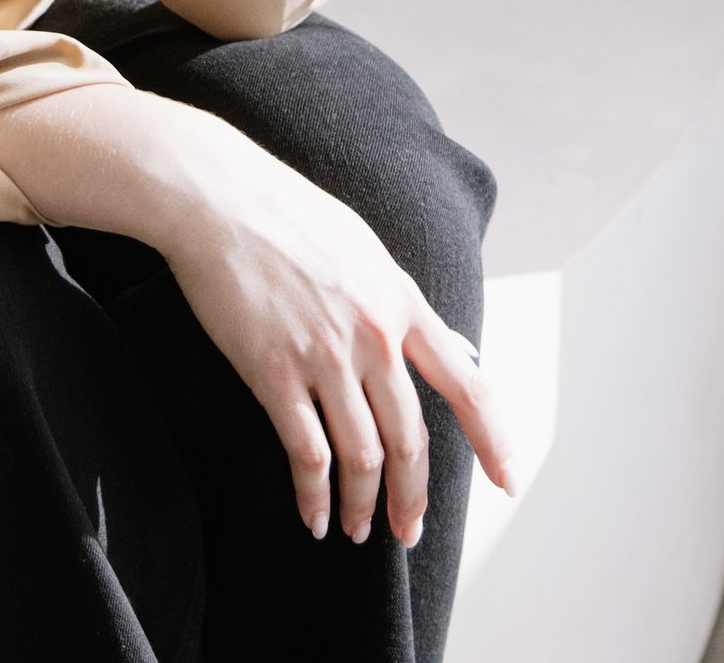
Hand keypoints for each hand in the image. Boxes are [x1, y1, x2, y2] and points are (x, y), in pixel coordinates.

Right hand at [0, 84, 514, 547]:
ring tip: (358, 528)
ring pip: (363, 457)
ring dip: (363, 505)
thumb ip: (405, 303)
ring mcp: (326, 357)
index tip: (506, 481)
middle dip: (413, 497)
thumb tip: (455, 349)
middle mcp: (374, 336)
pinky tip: (313, 515)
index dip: (494, 440)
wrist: (216, 196)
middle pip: (411, 440)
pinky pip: (308, 454)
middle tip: (407, 528)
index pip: (466, 384)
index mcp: (399, 301)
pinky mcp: (275, 372)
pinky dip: (314, 495)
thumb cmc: (284, 211)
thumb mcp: (363, 246)